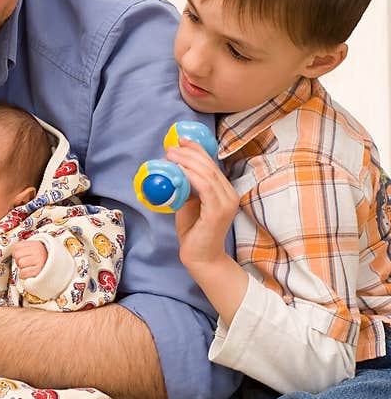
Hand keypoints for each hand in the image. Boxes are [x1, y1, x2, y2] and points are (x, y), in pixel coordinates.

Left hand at [13, 240, 47, 278]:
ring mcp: (39, 261)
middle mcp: (38, 251)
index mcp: (35, 244)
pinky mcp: (38, 271)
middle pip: (17, 255)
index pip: (17, 247)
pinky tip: (29, 273)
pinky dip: (23, 275)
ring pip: (20, 263)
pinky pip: (23, 273)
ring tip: (29, 268)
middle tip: (26, 263)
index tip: (23, 257)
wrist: (56, 269)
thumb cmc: (41, 260)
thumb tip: (14, 252)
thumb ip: (25, 248)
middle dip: (19, 261)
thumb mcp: (35, 249)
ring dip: (22, 268)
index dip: (17, 253)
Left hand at [166, 139, 237, 269]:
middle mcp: (229, 194)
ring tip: (170, 156)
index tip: (180, 140)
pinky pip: (205, 187)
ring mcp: (226, 203)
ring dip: (187, 162)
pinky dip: (191, 176)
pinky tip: (178, 171)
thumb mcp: (189, 203)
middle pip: (210, 165)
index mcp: (225, 190)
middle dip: (189, 153)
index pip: (212, 164)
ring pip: (207, 174)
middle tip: (171, 147)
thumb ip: (188, 188)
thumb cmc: (194, 231)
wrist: (201, 258)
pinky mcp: (218, 211)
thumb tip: (173, 171)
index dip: (197, 149)